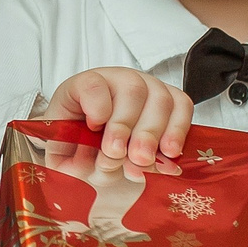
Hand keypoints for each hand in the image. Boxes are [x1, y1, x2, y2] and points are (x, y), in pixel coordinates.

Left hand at [44, 67, 192, 168]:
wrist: (95, 154)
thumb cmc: (79, 151)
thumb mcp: (65, 160)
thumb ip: (73, 164)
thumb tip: (100, 164)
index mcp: (81, 90)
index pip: (91, 84)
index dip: (96, 104)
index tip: (94, 127)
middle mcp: (116, 82)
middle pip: (130, 90)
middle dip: (126, 126)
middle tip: (120, 153)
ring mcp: (146, 87)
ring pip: (159, 98)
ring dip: (152, 133)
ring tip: (142, 160)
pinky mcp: (170, 100)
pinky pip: (182, 106)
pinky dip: (177, 130)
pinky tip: (168, 153)